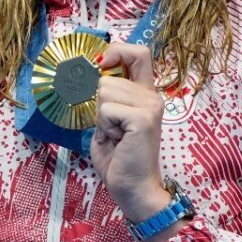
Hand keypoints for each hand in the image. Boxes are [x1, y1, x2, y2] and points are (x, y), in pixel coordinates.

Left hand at [90, 43, 170, 232]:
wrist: (134, 190)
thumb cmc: (119, 160)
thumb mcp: (109, 122)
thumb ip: (107, 98)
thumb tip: (89, 74)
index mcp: (145, 94)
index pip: (139, 53)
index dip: (116, 51)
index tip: (100, 65)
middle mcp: (152, 96)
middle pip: (107, 77)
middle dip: (98, 103)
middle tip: (111, 128)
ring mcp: (150, 106)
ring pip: (104, 92)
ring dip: (100, 117)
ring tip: (115, 135)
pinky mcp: (143, 119)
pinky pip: (106, 110)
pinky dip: (104, 126)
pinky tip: (117, 140)